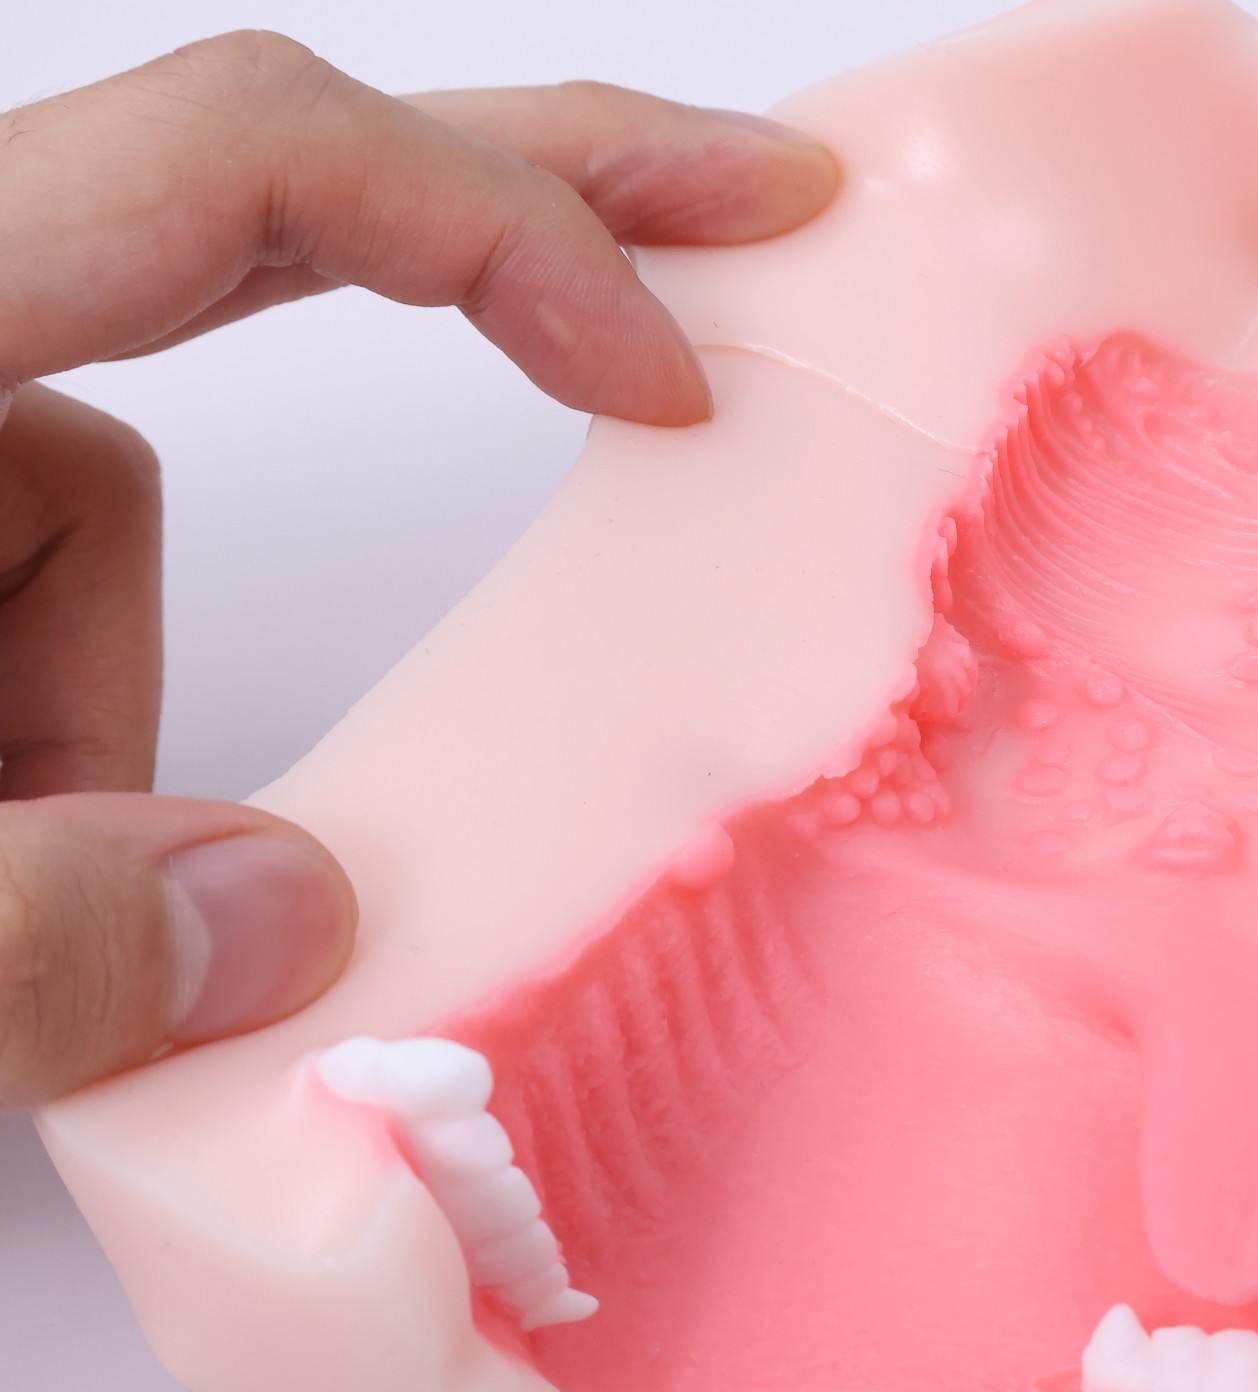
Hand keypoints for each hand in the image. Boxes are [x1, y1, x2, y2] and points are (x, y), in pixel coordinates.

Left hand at [0, 32, 837, 1110]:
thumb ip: (45, 942)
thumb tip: (297, 920)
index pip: (257, 158)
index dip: (507, 229)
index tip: (668, 377)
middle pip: (262, 184)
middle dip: (520, 205)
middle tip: (759, 199)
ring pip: (100, 486)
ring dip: (103, 688)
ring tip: (18, 873)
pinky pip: (38, 568)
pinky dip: (52, 712)